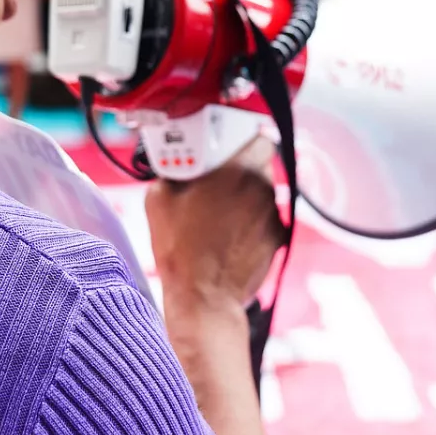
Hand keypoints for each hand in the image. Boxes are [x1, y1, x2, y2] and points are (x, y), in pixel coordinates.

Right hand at [144, 137, 285, 315]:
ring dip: (246, 195)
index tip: (228, 147)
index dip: (243, 140)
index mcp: (236, 170)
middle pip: (260, 163)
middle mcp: (261, 188)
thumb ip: (171, 172)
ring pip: (264, 191)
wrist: (204, 297)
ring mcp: (273, 214)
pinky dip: (253, 220)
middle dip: (240, 169)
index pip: (258, 137)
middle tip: (217, 180)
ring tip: (220, 213)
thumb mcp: (157, 200)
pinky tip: (230, 234)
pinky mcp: (278, 237)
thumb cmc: (181, 251)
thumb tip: (175, 167)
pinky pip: (267, 217)